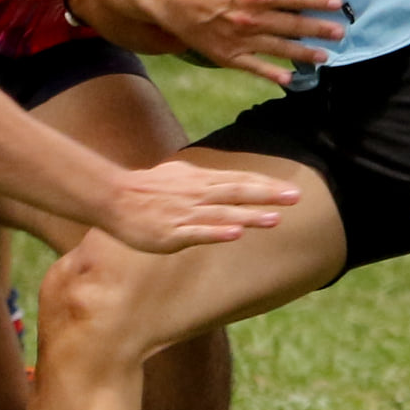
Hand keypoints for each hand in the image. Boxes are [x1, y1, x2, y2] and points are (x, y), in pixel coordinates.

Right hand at [110, 159, 300, 251]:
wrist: (113, 198)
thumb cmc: (145, 188)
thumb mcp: (178, 175)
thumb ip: (203, 179)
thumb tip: (223, 179)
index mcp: (199, 180)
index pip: (239, 180)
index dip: (265, 185)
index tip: (290, 189)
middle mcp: (197, 194)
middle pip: (237, 192)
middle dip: (267, 195)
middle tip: (295, 196)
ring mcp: (185, 214)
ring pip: (223, 213)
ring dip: (250, 216)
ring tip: (275, 219)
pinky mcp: (172, 233)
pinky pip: (198, 232)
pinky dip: (218, 232)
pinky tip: (236, 234)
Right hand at [162, 0, 345, 86]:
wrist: (177, 3)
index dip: (317, 0)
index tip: (337, 3)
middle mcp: (253, 18)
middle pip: (292, 24)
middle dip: (319, 29)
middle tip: (341, 33)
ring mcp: (242, 39)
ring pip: (279, 48)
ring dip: (304, 53)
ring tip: (325, 56)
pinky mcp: (231, 56)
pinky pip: (255, 67)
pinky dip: (272, 74)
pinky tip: (290, 79)